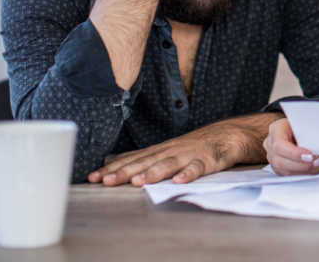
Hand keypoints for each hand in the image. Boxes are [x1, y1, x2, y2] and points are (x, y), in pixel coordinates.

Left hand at [88, 112, 280, 186]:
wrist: (225, 135)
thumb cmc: (192, 147)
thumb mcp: (165, 150)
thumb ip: (143, 158)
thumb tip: (112, 163)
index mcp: (158, 150)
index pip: (131, 159)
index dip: (112, 168)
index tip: (93, 177)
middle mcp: (170, 151)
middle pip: (144, 162)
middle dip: (124, 172)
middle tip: (106, 181)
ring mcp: (187, 155)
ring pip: (168, 164)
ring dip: (152, 173)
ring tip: (138, 182)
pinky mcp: (206, 161)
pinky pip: (197, 169)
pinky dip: (188, 174)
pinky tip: (179, 181)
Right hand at [264, 118, 318, 175]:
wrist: (295, 128)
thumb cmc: (300, 124)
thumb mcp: (303, 123)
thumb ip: (307, 133)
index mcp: (275, 130)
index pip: (279, 145)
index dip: (294, 153)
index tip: (310, 156)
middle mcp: (270, 145)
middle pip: (279, 161)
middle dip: (302, 165)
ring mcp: (272, 158)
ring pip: (285, 172)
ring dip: (306, 171)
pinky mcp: (279, 168)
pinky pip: (291, 176)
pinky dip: (306, 174)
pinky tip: (318, 168)